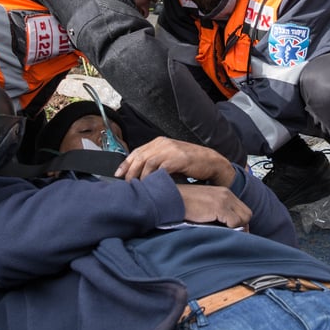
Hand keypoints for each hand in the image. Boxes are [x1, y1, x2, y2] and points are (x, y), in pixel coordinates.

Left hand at [116, 137, 235, 186]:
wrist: (211, 162)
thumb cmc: (190, 163)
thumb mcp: (171, 157)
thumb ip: (157, 160)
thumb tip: (139, 173)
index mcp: (160, 142)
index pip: (137, 152)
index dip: (126, 164)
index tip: (118, 174)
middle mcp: (164, 143)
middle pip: (140, 157)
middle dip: (130, 172)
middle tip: (126, 184)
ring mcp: (171, 150)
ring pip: (148, 162)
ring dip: (140, 176)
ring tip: (137, 186)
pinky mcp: (179, 158)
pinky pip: (161, 168)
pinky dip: (154, 177)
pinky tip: (151, 185)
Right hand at [175, 183, 251, 227]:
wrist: (172, 198)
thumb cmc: (184, 204)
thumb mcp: (205, 205)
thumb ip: (217, 212)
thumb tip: (229, 228)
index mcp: (224, 192)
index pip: (242, 210)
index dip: (239, 222)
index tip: (232, 231)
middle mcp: (226, 194)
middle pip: (247, 214)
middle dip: (241, 226)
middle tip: (230, 234)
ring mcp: (224, 199)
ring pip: (244, 218)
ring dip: (236, 227)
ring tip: (223, 231)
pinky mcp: (219, 207)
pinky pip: (235, 222)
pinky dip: (230, 228)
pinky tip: (218, 228)